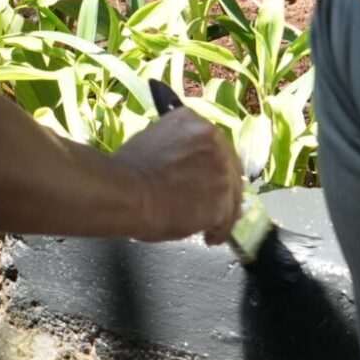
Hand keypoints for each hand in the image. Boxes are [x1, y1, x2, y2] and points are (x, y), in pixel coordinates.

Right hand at [113, 108, 243, 243]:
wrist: (127, 193)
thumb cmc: (128, 172)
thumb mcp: (152, 142)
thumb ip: (176, 148)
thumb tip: (180, 164)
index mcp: (193, 122)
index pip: (214, 145)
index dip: (211, 166)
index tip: (207, 179)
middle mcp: (214, 141)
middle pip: (229, 168)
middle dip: (222, 189)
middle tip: (212, 205)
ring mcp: (222, 171)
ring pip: (232, 195)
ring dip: (222, 212)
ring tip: (210, 228)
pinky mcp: (223, 200)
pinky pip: (226, 219)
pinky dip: (220, 231)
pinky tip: (209, 237)